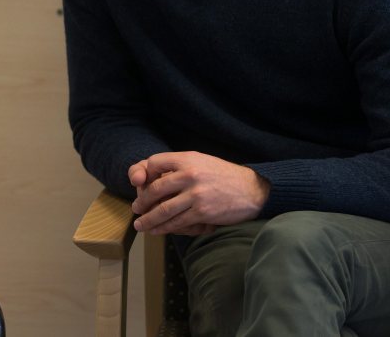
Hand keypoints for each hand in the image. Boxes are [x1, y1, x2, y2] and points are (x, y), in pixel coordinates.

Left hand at [127, 151, 269, 235]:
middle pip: (155, 189)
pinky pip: (177, 222)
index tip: (140, 184)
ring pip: (163, 210)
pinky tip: (156, 230)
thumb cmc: (224, 175)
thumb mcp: (201, 161)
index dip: (144, 173)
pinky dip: (164, 228)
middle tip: (136, 208)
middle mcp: (189, 175)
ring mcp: (196, 195)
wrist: (252, 190)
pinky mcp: (202, 213)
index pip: (155, 162)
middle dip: (142, 201)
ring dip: (148, 219)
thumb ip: (180, 165)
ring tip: (140, 225)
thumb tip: (155, 176)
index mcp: (187, 159)